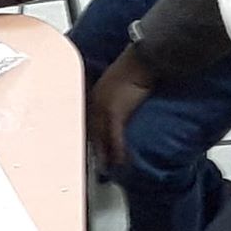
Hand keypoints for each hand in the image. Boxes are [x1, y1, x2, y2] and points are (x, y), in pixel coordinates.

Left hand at [90, 48, 155, 172]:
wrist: (142, 62)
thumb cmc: (135, 68)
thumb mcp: (118, 82)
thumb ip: (113, 95)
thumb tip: (119, 106)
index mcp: (95, 94)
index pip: (88, 120)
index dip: (90, 136)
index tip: (92, 148)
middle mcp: (94, 101)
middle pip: (90, 130)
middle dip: (93, 148)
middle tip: (96, 164)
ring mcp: (102, 107)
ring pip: (100, 137)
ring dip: (103, 154)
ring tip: (106, 169)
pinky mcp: (115, 113)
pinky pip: (114, 138)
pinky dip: (117, 151)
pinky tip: (119, 161)